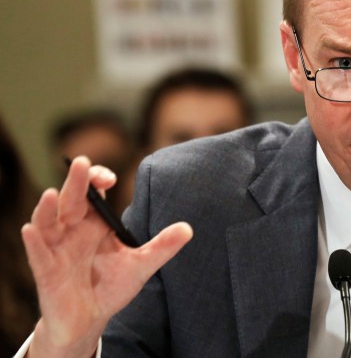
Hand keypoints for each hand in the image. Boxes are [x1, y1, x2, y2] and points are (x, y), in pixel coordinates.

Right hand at [21, 156, 192, 357]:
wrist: (89, 320)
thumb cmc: (110, 287)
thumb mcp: (141, 265)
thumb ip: (162, 246)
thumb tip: (188, 229)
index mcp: (94, 223)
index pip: (93, 193)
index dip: (97, 180)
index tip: (111, 178)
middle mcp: (72, 230)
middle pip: (71, 200)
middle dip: (76, 182)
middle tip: (80, 162)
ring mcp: (56, 249)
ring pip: (48, 222)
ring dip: (48, 208)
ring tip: (51, 194)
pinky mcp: (46, 271)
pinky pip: (38, 254)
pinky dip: (33, 241)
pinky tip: (30, 229)